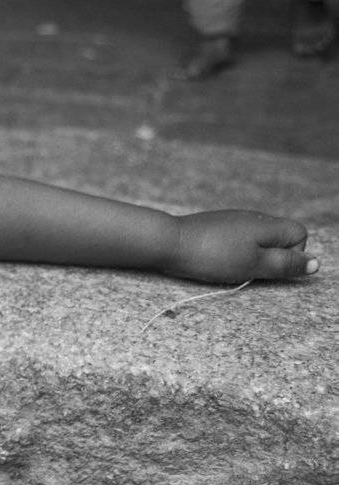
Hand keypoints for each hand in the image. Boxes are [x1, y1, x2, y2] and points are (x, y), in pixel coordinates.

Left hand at [163, 210, 316, 283]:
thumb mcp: (254, 265)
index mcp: (267, 224)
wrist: (168, 242)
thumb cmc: (212, 256)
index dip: (292, 254)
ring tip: (229, 264)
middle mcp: (252, 216)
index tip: (268, 267)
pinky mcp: (215, 225)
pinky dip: (232, 250)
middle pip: (279, 236)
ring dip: (251, 255)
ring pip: (257, 239)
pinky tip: (215, 258)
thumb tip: (316, 264)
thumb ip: (285, 264)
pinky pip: (236, 238)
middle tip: (247, 268)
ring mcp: (232, 219)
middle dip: (270, 256)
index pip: (299, 234)